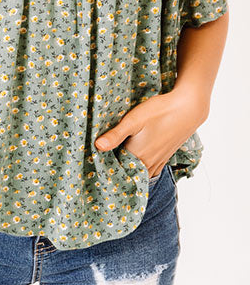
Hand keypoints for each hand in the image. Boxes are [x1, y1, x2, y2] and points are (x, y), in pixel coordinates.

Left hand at [94, 89, 208, 177]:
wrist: (188, 109)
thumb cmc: (160, 111)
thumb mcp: (133, 120)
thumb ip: (115, 135)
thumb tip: (97, 147)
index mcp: (138, 156)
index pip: (118, 171)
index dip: (106, 172)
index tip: (95, 170)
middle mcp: (149, 163)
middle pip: (129, 175)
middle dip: (117, 173)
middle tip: (101, 170)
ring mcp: (159, 161)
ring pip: (140, 173)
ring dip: (129, 172)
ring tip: (116, 166)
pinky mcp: (165, 156)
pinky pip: (150, 170)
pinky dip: (141, 169)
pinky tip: (136, 160)